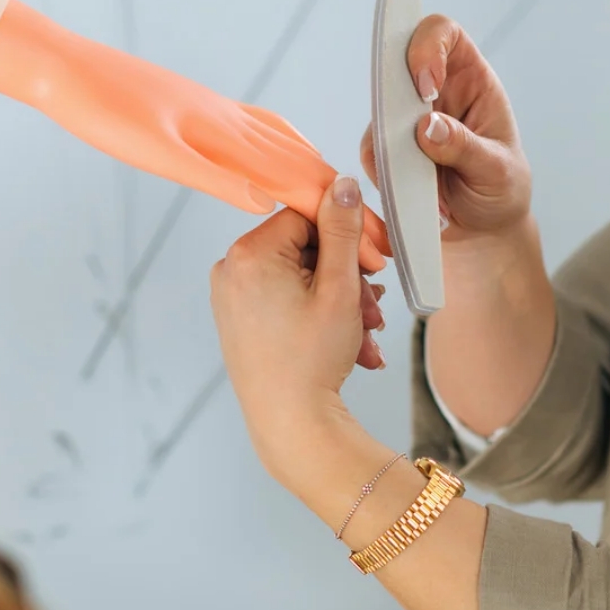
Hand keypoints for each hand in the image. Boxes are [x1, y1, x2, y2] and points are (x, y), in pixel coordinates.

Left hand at [0, 0, 390, 270]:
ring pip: (293, 148)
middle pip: (309, 168)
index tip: (377, 251)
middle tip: (381, 240)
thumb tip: (265, 200)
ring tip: (353, 211)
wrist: (67, 69)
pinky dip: (295, 150)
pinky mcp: (210, 111)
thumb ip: (215, 177)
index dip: (344, 222)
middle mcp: (236, 124)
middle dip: (347, 208)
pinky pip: (270, 132)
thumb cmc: (104, 113)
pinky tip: (293, 158)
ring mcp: (225, 114)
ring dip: (326, 181)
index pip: (303, 188)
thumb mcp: (158, 155)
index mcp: (228, 139)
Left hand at [210, 176, 384, 463]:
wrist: (292, 425)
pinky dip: (321, 315)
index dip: (348, 234)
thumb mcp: (340, 287)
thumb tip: (341, 184)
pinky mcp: (241, 321)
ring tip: (368, 331)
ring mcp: (233, 298)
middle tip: (375, 304)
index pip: (306, 215)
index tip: (378, 258)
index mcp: (249, 254)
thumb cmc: (312, 361)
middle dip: (348, 276)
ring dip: (342, 300)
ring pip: (302, 278)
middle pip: (305, 248)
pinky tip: (352, 342)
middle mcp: (231, 270)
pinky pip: (288, 300)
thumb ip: (343, 230)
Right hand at [360, 14, 531, 243]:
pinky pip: (371, 150)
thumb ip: (466, 148)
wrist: (482, 231)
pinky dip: (386, 173)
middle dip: (396, 95)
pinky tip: (416, 194)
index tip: (424, 84)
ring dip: (395, 146)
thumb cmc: (501, 190)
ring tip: (430, 184)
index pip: (446, 35)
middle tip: (410, 137)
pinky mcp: (389, 149)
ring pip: (379, 111)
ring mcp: (407, 120)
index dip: (428, 45)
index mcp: (472, 81)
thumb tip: (427, 127)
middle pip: (398, 62)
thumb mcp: (497, 171)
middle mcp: (436, 93)